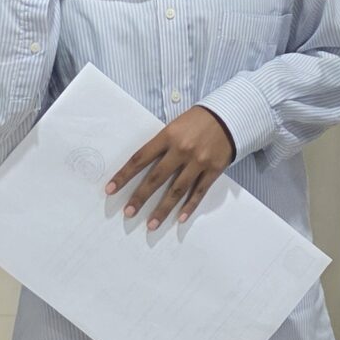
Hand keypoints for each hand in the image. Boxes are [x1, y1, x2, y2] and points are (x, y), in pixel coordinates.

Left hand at [108, 105, 237, 230]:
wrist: (229, 115)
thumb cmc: (198, 120)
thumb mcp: (175, 125)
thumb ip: (162, 145)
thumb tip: (144, 167)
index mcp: (168, 135)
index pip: (140, 158)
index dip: (124, 175)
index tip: (110, 189)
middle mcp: (182, 150)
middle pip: (156, 178)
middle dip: (140, 197)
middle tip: (128, 213)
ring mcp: (198, 161)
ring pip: (177, 190)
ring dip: (163, 209)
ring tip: (151, 225)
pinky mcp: (213, 170)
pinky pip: (199, 192)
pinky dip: (189, 206)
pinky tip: (180, 219)